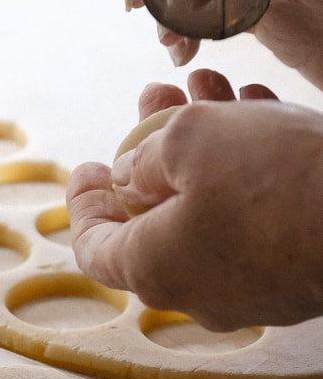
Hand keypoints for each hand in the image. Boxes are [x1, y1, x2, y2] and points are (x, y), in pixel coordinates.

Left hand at [66, 69, 322, 329]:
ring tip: (207, 87)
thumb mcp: (190, 142)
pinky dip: (246, 170)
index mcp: (153, 270)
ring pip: (208, 209)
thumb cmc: (278, 180)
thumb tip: (129, 178)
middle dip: (154, 150)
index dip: (85, 204)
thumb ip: (143, 159)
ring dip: (204, 148)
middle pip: (154, 217)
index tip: (88, 167)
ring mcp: (249, 289)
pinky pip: (253, 220)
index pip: (94, 248)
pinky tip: (256, 112)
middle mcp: (195, 291)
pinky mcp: (292, 275)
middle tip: (155, 101)